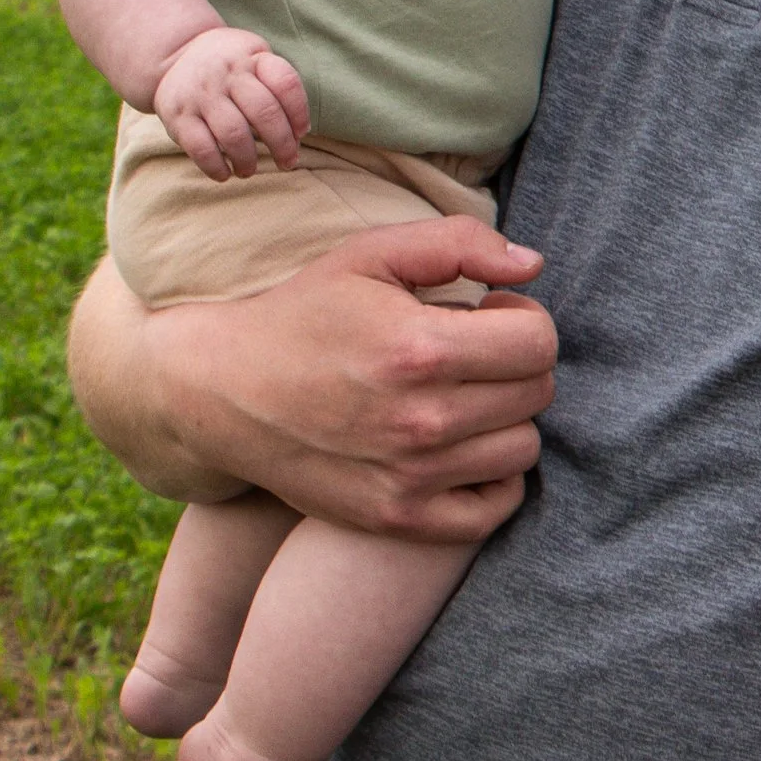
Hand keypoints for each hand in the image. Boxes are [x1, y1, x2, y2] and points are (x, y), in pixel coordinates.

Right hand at [69, 220, 558, 530]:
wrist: (221, 391)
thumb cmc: (302, 314)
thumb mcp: (369, 255)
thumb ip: (459, 242)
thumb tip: (533, 266)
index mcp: (419, 348)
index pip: (538, 341)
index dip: (523, 318)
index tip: (488, 314)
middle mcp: (422, 420)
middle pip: (537, 393)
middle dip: (516, 363)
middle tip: (472, 352)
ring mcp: (411, 477)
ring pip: (523, 447)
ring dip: (505, 417)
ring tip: (460, 395)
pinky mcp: (399, 518)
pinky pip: (495, 507)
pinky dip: (493, 477)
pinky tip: (461, 445)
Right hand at [151, 26, 311, 179]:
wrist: (176, 56)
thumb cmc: (231, 68)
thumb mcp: (256, 59)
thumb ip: (277, 90)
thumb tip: (295, 139)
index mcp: (253, 58)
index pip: (286, 83)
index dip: (299, 112)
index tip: (301, 133)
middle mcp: (227, 73)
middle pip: (264, 112)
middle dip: (282, 145)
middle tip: (287, 163)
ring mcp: (201, 94)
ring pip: (234, 134)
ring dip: (247, 160)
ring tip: (249, 170)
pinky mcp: (178, 115)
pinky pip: (201, 148)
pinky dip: (216, 167)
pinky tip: (224, 173)